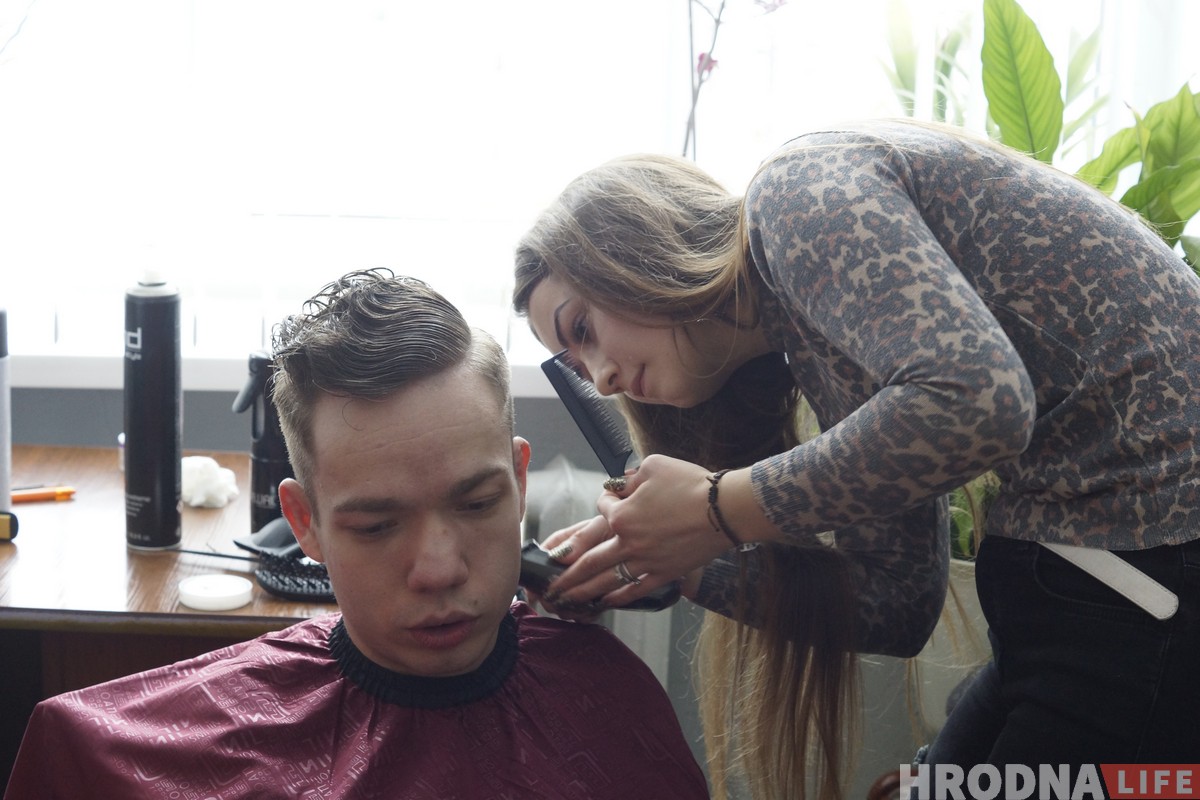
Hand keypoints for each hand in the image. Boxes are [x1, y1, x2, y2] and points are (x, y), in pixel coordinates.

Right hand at [527, 516, 610, 620]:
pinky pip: (584, 610)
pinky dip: (586, 614)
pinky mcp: (594, 593)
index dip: (535, 581)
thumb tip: (558, 556)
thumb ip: (581, 539)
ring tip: (582, 609)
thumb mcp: (599, 527)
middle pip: (549, 589)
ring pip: (565, 602)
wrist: (640, 539)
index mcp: (563, 545)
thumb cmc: (617, 527)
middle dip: (555, 600)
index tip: (537, 594)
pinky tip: (593, 612)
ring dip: (571, 610)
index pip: (538, 563)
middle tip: (565, 605)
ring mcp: (579, 581)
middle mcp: (567, 565)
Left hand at [544, 455, 733, 608]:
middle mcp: (627, 542)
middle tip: (547, 587)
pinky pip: (635, 590)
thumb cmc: (690, 483)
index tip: (610, 500)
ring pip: (605, 580)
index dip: (605, 502)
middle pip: (588, 561)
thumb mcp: (654, 466)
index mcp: (621, 515)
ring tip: (564, 601)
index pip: (601, 509)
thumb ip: (630, 477)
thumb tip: (620, 486)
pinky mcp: (664, 574)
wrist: (724, 509)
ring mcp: (645, 562)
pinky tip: (605, 602)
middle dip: (565, 576)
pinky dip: (617, 598)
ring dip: (582, 592)